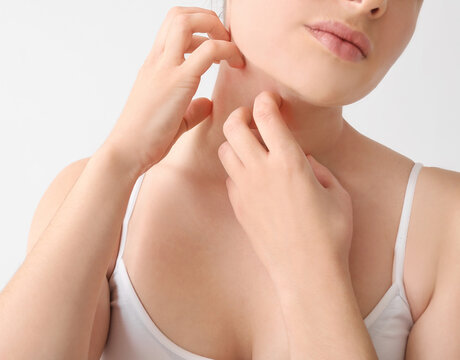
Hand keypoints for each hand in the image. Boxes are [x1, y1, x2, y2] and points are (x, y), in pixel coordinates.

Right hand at [104, 6, 244, 174]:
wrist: (125, 152)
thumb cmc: (144, 140)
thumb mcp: (172, 119)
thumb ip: (191, 108)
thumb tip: (208, 103)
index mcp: (154, 66)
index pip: (173, 26)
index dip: (199, 26)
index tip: (216, 45)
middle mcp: (157, 61)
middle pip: (178, 15)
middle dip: (208, 19)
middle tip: (225, 41)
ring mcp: (164, 69)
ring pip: (187, 22)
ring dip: (215, 28)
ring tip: (230, 50)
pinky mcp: (176, 83)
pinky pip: (207, 51)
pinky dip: (227, 51)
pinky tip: (236, 66)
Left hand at [217, 91, 353, 272]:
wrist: (307, 271)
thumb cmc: (330, 234)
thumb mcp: (336, 192)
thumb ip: (317, 168)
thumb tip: (302, 159)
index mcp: (289, 161)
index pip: (267, 116)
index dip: (265, 100)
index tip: (269, 98)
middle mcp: (261, 171)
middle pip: (234, 127)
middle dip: (240, 114)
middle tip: (251, 116)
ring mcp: (245, 189)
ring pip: (225, 151)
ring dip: (235, 142)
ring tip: (251, 147)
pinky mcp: (238, 207)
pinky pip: (229, 177)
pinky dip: (237, 169)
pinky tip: (253, 177)